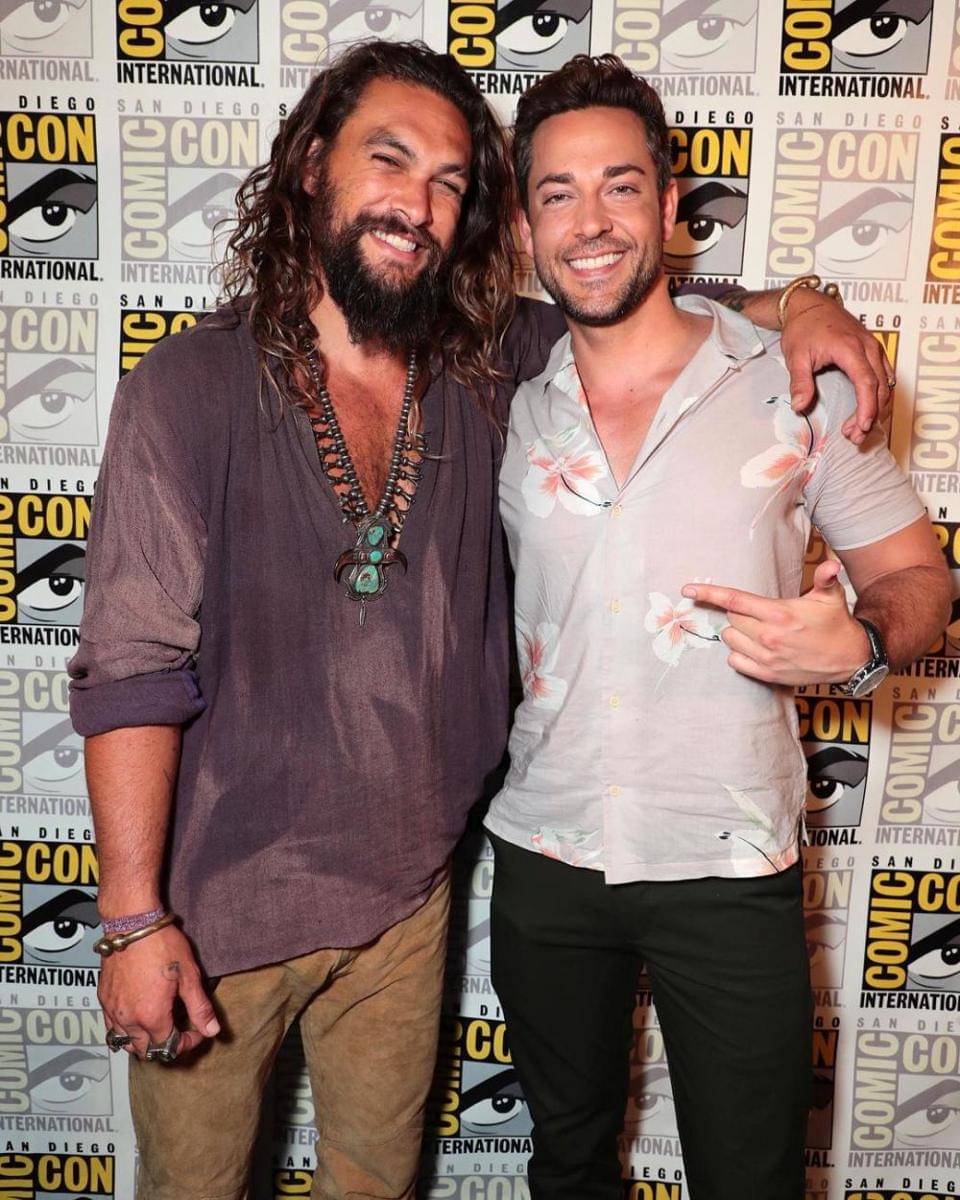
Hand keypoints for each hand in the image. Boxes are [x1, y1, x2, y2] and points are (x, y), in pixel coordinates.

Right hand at [99, 924, 219, 1061]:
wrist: (131, 924)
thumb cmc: (161, 944)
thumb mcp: (189, 975)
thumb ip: (199, 1007)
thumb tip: (211, 1030)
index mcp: (151, 1016)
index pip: (169, 1048)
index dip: (187, 1043)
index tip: (197, 1030)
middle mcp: (128, 1019)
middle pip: (145, 1051)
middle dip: (165, 1046)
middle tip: (180, 1029)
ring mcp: (112, 1010)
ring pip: (125, 1044)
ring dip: (143, 1042)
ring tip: (159, 1025)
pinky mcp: (103, 999)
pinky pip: (111, 1027)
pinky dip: (125, 1030)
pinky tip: (138, 1015)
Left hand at [682, 562, 870, 685]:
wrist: (851, 659)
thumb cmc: (836, 623)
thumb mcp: (831, 597)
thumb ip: (825, 578)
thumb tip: (831, 563)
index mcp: (779, 614)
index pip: (734, 600)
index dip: (708, 593)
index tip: (687, 589)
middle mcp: (769, 637)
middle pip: (731, 619)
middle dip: (738, 613)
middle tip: (758, 613)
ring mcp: (767, 658)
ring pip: (730, 639)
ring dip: (737, 632)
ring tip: (758, 630)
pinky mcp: (768, 674)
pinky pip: (735, 662)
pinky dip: (739, 654)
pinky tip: (755, 648)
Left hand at [780, 289, 892, 445]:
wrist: (809, 305)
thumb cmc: (803, 328)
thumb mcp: (796, 356)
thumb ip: (800, 382)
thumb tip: (800, 407)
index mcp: (851, 348)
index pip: (866, 382)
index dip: (866, 407)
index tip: (861, 427)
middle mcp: (868, 347)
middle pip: (880, 387)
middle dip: (870, 414)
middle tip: (854, 436)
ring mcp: (874, 347)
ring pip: (886, 383)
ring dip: (876, 407)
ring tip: (858, 428)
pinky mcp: (873, 350)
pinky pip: (885, 375)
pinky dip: (879, 395)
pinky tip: (868, 409)